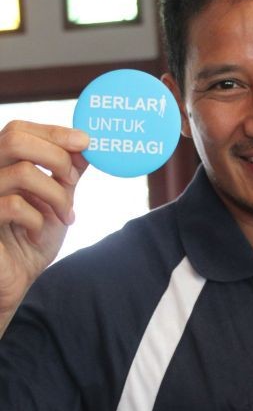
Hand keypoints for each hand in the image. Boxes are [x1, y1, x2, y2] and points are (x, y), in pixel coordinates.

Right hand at [0, 120, 88, 330]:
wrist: (15, 281)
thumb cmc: (31, 240)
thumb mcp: (56, 201)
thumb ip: (66, 173)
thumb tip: (86, 145)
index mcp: (1, 164)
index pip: (19, 130)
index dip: (53, 132)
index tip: (85, 141)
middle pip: (15, 138)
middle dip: (56, 156)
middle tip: (73, 180)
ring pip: (23, 172)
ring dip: (57, 194)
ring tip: (66, 215)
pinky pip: (14, 206)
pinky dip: (38, 219)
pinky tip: (39, 233)